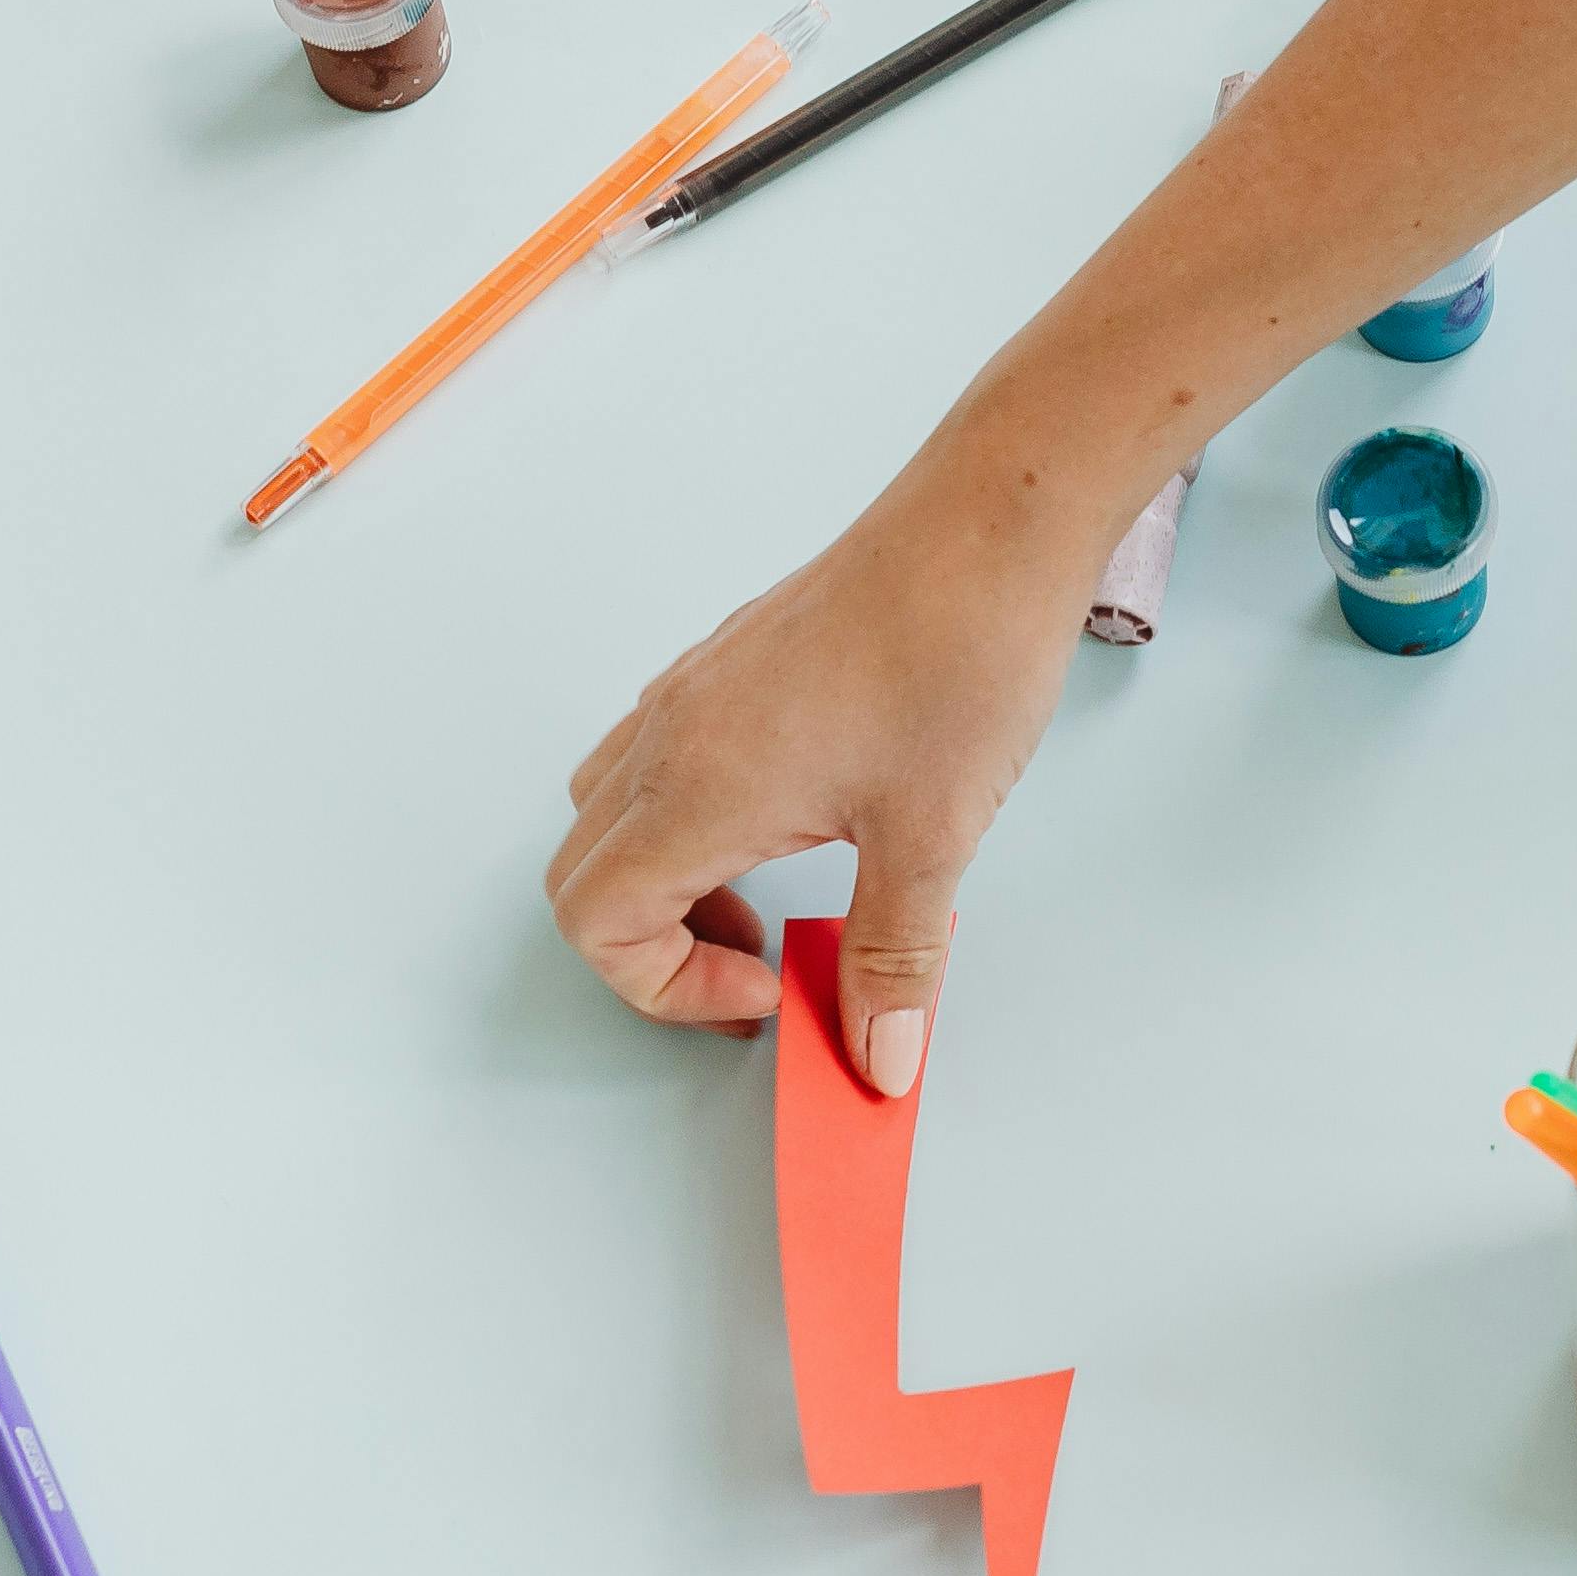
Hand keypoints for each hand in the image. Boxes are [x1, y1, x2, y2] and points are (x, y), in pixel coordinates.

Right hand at [547, 463, 1103, 1100]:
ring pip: (614, 810)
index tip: (768, 991)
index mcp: (697, 788)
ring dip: (670, 881)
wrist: (991, 520)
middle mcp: (672, 734)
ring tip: (773, 900)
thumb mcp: (932, 836)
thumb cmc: (957, 653)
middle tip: (761, 971)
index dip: (665, 989)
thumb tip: (878, 1054)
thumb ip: (892, 958)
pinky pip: (662, 757)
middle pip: (585, 875)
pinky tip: (798, 823)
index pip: (595, 923)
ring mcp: (696, 689)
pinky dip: (696, 817)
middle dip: (658, 951)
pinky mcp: (734, 661)